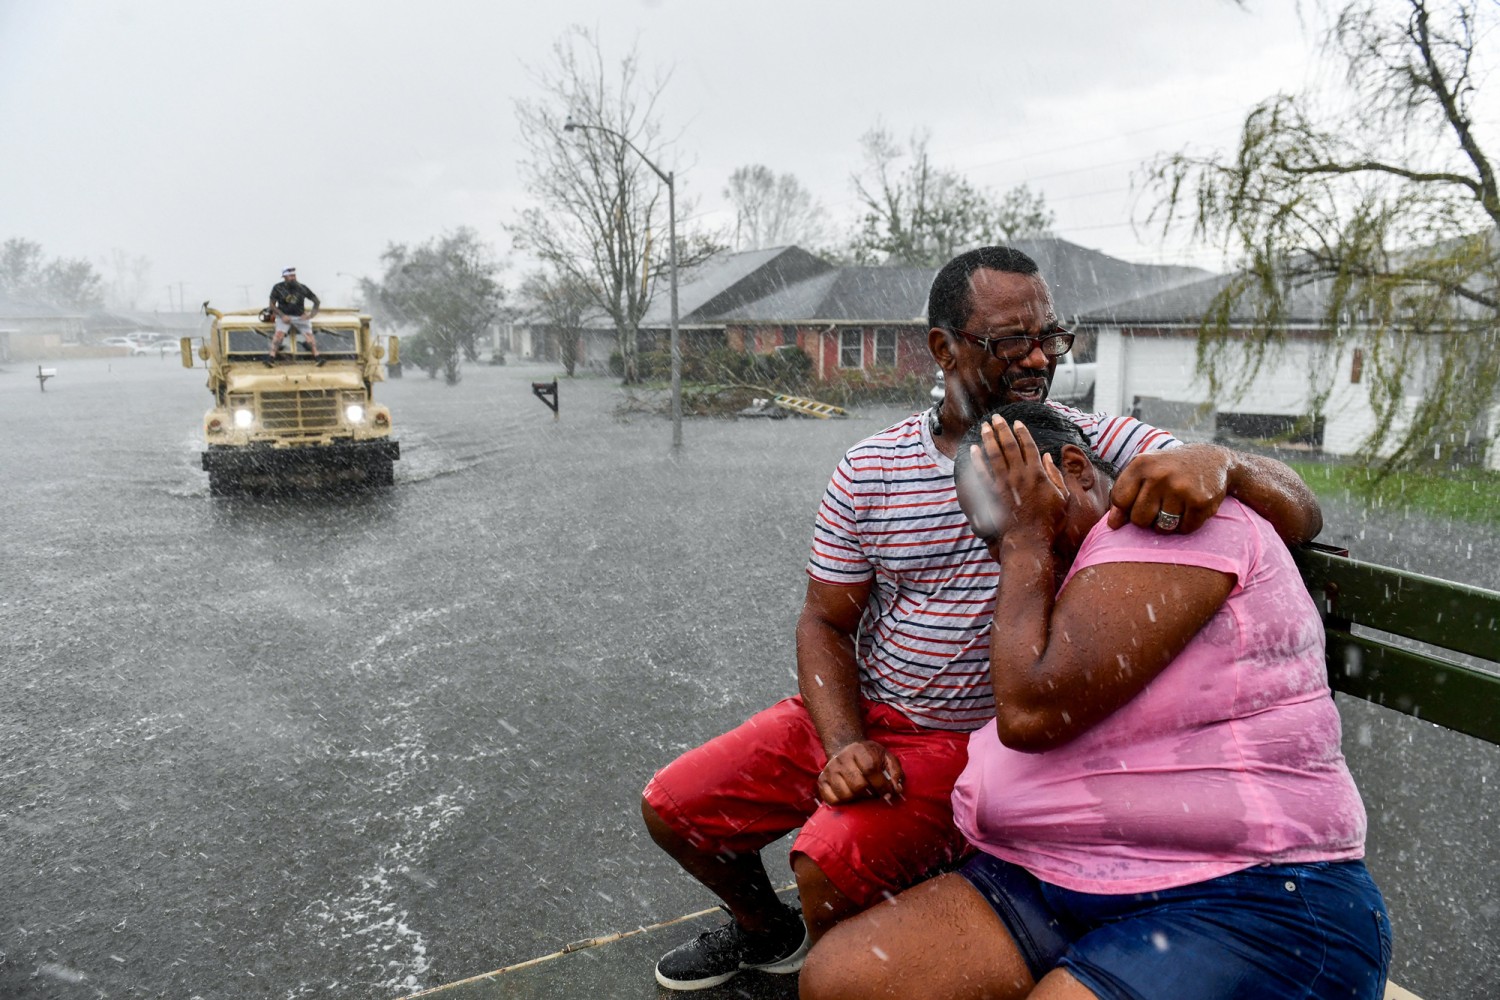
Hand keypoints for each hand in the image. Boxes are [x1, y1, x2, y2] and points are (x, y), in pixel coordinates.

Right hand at [817, 739, 904, 804]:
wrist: (846, 749)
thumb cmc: (870, 757)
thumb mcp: (887, 758)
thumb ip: (896, 773)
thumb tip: (896, 790)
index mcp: (860, 750)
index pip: (870, 769)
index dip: (882, 785)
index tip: (888, 793)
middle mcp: (842, 758)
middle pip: (858, 785)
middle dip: (870, 794)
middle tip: (874, 793)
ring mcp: (830, 770)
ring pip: (845, 795)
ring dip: (857, 799)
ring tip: (862, 794)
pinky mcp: (822, 780)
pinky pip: (831, 799)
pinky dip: (842, 802)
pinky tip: (850, 796)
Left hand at [970, 415, 1069, 545]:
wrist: (1029, 540)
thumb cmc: (1049, 521)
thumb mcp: (1062, 497)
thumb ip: (1055, 475)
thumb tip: (1047, 456)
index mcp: (1037, 474)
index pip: (1028, 447)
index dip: (1022, 433)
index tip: (1016, 423)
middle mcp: (1019, 475)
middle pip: (1009, 447)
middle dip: (1002, 430)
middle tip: (996, 418)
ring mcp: (1004, 484)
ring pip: (994, 456)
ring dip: (989, 440)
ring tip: (985, 427)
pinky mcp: (993, 494)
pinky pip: (982, 474)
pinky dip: (977, 461)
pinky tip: (973, 450)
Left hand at [1106, 444, 1229, 534]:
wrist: (1212, 459)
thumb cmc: (1169, 469)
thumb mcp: (1144, 472)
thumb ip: (1124, 494)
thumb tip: (1112, 525)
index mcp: (1141, 465)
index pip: (1119, 500)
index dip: (1125, 508)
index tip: (1138, 503)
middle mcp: (1159, 475)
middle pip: (1139, 519)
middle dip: (1147, 519)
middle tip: (1160, 506)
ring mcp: (1181, 488)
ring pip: (1162, 527)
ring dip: (1168, 524)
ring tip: (1175, 506)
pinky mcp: (1201, 501)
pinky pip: (1184, 529)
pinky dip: (1186, 525)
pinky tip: (1190, 509)